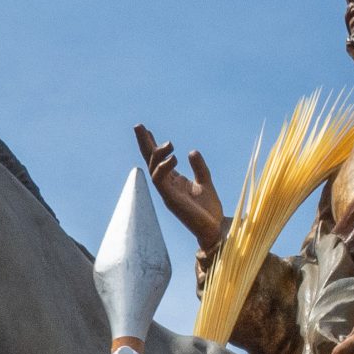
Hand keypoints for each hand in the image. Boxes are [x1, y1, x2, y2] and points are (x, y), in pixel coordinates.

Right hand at [133, 124, 227, 252]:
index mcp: (174, 181)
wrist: (215, 228)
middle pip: (150, 161)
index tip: (147, 129)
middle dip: (144, 144)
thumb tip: (191, 151)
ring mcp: (167, 193)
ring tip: (169, 143)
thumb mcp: (206, 181)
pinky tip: (173, 158)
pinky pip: (161, 181)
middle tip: (138, 125)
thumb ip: (199, 167)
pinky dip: (164, 168)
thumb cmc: (209, 209)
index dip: (152, 145)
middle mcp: (167, 186)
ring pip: (153, 170)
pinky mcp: (170, 200)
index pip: (159, 160)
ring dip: (157, 154)